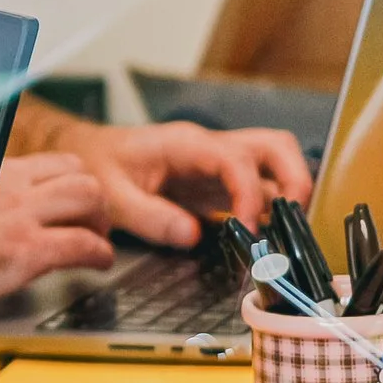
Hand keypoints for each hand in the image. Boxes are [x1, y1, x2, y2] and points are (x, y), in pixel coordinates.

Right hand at [0, 154, 113, 303]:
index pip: (52, 163)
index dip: (72, 182)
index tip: (73, 202)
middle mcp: (10, 189)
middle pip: (79, 173)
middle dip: (95, 199)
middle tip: (91, 223)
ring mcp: (20, 218)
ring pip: (89, 197)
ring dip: (101, 220)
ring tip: (97, 240)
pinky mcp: (26, 251)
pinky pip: (83, 244)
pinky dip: (101, 254)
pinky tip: (98, 265)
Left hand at [46, 119, 311, 247]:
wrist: (88, 153)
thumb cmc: (99, 166)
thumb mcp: (111, 195)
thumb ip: (150, 217)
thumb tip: (192, 235)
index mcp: (185, 144)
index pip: (236, 159)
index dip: (249, 194)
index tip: (249, 229)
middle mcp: (210, 148)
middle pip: (275, 147)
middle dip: (294, 181)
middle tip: (291, 223)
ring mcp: (219, 164)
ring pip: (275, 164)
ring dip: (290, 195)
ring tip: (284, 233)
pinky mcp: (219, 183)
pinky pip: (259, 189)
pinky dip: (272, 210)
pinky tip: (265, 238)